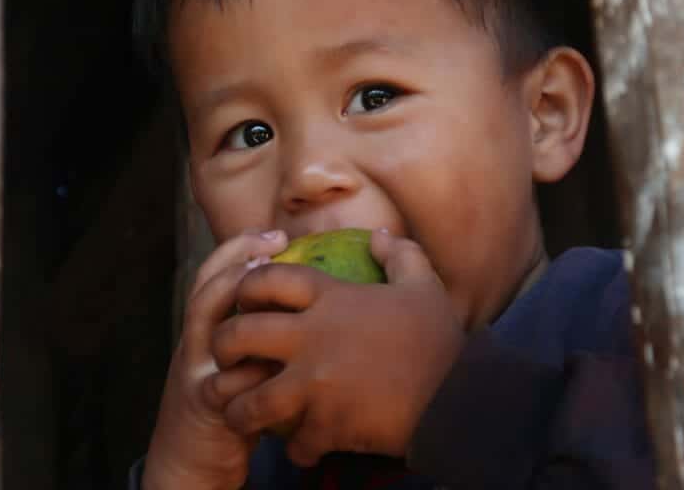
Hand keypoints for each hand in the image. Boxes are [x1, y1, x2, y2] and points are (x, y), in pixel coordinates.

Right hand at [142, 230, 288, 489]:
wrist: (190, 461)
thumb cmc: (229, 408)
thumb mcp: (238, 365)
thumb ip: (260, 336)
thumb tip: (308, 304)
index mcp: (203, 332)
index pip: (213, 276)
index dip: (238, 249)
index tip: (273, 232)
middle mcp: (194, 346)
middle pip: (207, 290)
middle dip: (239, 261)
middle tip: (276, 242)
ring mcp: (196, 375)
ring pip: (211, 329)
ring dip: (240, 305)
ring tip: (274, 294)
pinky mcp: (205, 407)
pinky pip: (226, 384)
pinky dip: (252, 373)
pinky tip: (279, 364)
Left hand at [206, 230, 465, 466]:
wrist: (461, 400)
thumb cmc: (441, 342)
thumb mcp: (425, 287)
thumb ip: (400, 255)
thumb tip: (378, 235)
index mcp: (331, 299)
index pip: (268, 279)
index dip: (246, 284)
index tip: (243, 296)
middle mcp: (312, 339)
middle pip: (240, 335)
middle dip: (222, 345)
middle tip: (224, 356)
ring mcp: (316, 385)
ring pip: (251, 399)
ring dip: (241, 409)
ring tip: (242, 414)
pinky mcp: (328, 426)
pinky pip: (295, 442)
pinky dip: (297, 448)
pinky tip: (303, 447)